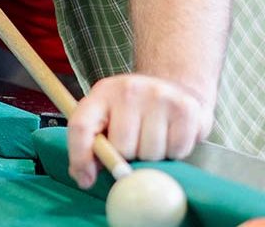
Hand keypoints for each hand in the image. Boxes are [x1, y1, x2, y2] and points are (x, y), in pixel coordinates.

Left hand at [65, 73, 213, 188]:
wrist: (175, 85)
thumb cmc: (136, 109)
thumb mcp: (108, 116)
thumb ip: (93, 144)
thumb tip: (85, 177)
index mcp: (102, 92)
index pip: (81, 126)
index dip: (79, 157)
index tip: (86, 179)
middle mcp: (128, 89)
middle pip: (122, 147)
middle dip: (128, 156)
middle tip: (136, 143)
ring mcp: (158, 95)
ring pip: (150, 153)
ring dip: (153, 156)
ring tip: (154, 137)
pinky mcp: (185, 108)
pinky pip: (176, 151)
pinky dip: (175, 152)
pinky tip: (171, 135)